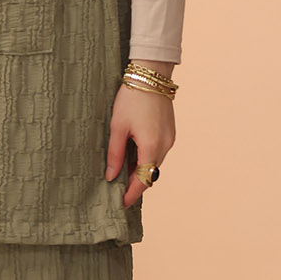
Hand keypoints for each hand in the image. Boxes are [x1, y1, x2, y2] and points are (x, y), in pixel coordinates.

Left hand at [105, 80, 176, 209]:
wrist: (151, 75)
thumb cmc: (132, 98)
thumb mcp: (117, 126)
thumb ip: (114, 154)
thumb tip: (110, 176)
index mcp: (151, 147)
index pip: (143, 181)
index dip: (131, 195)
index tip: (120, 204)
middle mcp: (165, 146)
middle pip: (151, 175)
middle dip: (135, 185)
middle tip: (118, 192)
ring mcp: (170, 139)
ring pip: (155, 164)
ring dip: (141, 172)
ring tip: (123, 176)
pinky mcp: (170, 132)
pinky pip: (159, 153)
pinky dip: (147, 159)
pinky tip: (134, 158)